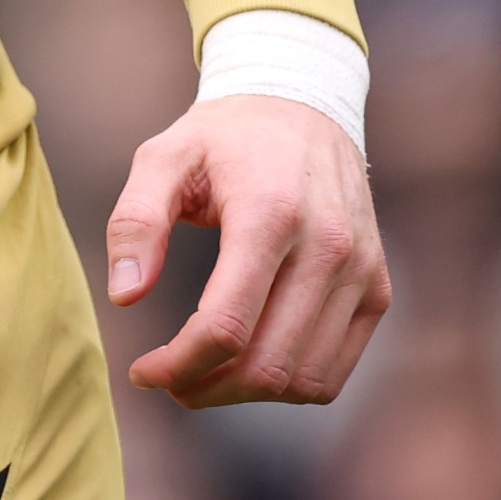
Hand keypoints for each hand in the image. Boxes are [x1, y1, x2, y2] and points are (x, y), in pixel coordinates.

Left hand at [105, 94, 390, 406]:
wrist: (302, 105)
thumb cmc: (223, 137)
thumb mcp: (164, 157)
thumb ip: (135, 221)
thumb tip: (124, 296)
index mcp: (270, 214)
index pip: (227, 325)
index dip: (178, 363)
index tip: (142, 370)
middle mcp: (327, 247)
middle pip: (267, 363)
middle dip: (206, 386)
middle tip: (168, 380)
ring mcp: (361, 271)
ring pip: (305, 378)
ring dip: (246, 394)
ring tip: (204, 374)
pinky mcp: (377, 288)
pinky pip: (335, 369)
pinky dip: (290, 384)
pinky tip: (249, 363)